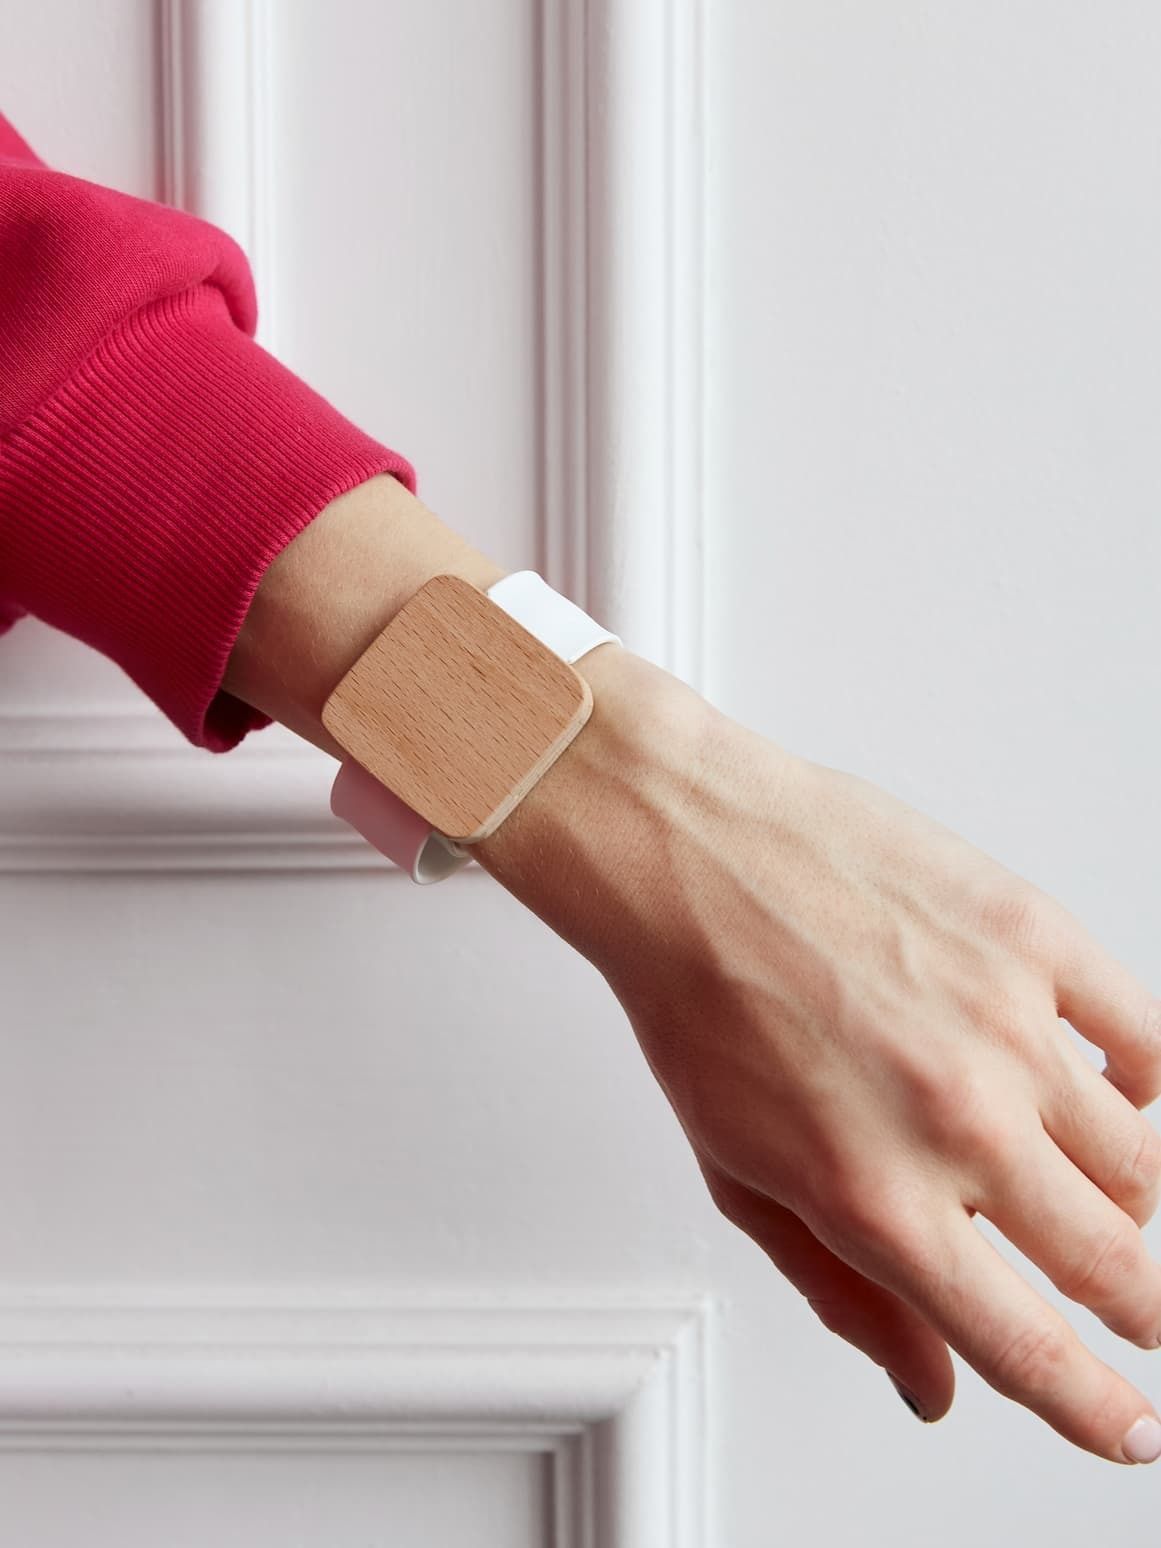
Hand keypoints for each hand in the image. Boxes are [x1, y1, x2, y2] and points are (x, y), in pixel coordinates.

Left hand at [478, 648, 1160, 1464]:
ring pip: (1139, 1160)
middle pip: (1109, 1263)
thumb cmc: (698, 1004)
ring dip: (1125, 1196)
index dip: (1093, 1408)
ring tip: (1085, 1181)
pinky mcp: (1031, 936)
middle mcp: (955, 1122)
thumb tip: (926, 1385)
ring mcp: (1004, 1024)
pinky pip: (1145, 1036)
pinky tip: (1107, 1083)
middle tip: (1130, 1306)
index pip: (1024, 1347)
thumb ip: (843, 1293)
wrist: (688, 857)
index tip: (1130, 1430)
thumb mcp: (741, 1178)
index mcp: (875, 1199)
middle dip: (1133, 1308)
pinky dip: (1142, 1079)